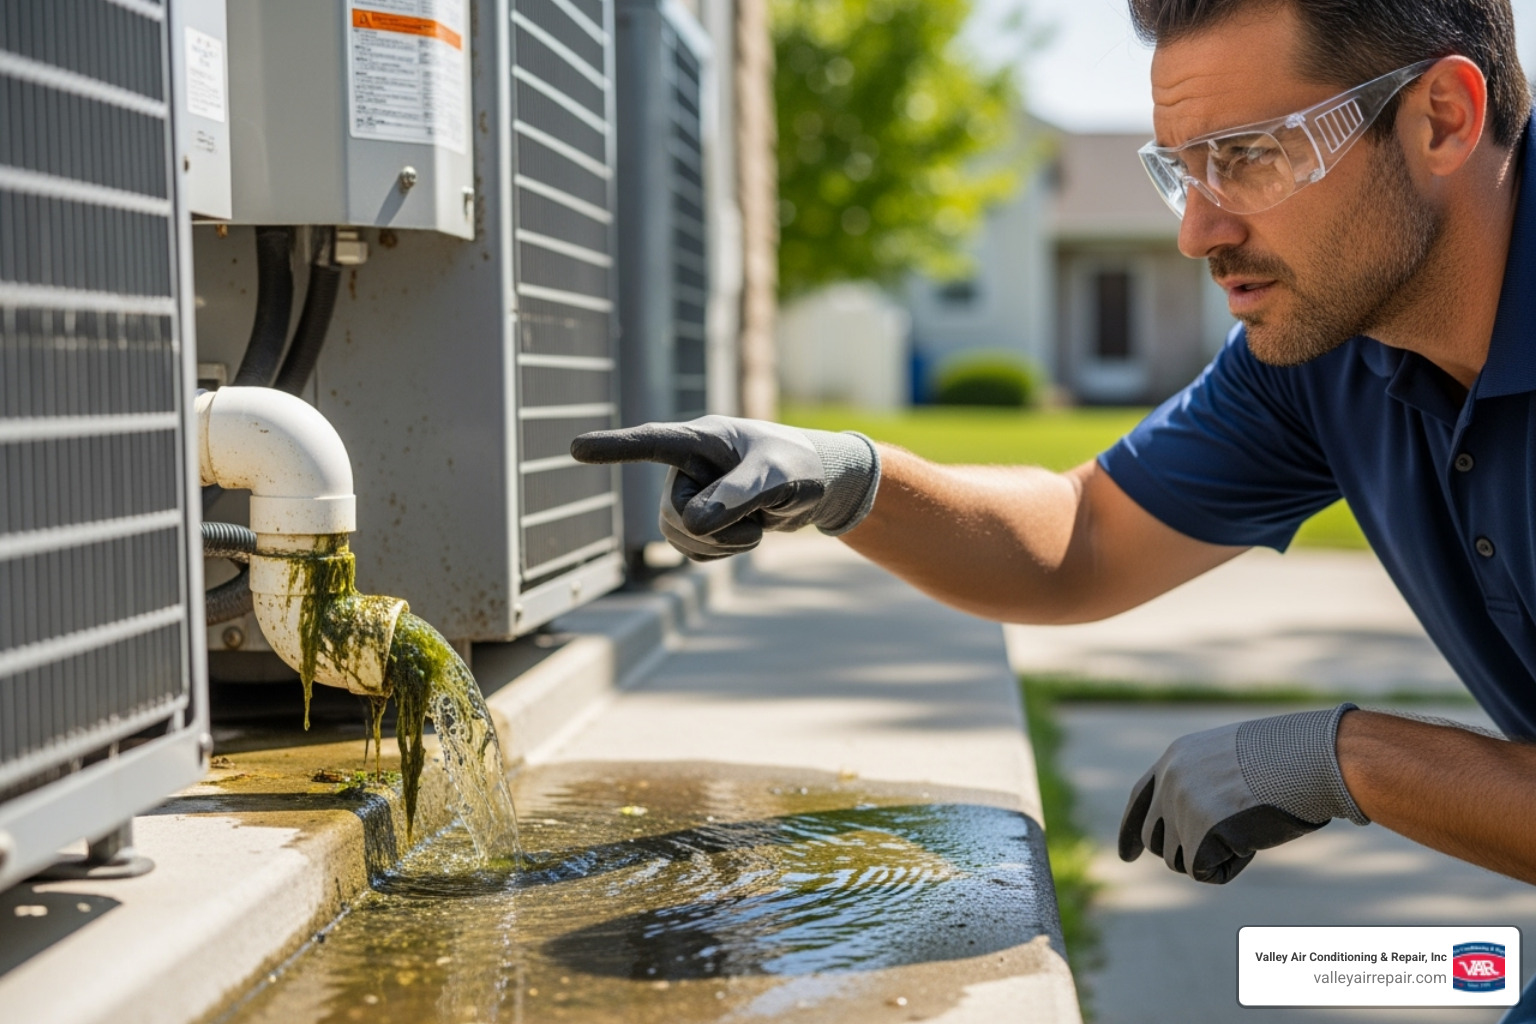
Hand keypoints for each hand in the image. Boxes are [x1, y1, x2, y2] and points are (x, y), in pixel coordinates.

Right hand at [570, 415, 879, 560]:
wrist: (818, 485)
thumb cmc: (800, 466)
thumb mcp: (776, 478)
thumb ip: (737, 496)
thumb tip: (691, 525)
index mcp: (702, 440)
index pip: (651, 443)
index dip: (614, 448)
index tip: (575, 448)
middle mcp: (688, 467)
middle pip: (673, 515)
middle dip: (715, 529)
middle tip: (756, 518)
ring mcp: (690, 495)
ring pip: (680, 538)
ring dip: (723, 544)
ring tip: (757, 524)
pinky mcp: (700, 521)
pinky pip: (694, 551)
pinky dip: (724, 552)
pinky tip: (747, 533)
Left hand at [1118, 703, 1368, 883]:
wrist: (1307, 759)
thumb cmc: (1286, 760)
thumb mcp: (1232, 760)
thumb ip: (1204, 786)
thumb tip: (1194, 827)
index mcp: (1175, 759)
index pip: (1140, 800)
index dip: (1131, 831)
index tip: (1126, 857)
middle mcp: (1169, 782)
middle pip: (1155, 838)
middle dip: (1181, 850)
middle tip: (1216, 845)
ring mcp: (1180, 808)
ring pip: (1179, 859)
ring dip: (1211, 855)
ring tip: (1245, 828)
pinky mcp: (1198, 834)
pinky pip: (1205, 871)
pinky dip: (1230, 865)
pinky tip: (1251, 840)